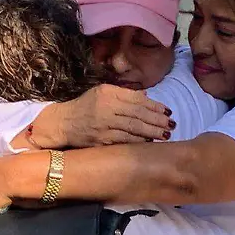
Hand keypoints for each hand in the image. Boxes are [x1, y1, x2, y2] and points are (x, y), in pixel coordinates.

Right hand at [30, 84, 173, 148]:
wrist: (62, 123)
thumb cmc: (85, 106)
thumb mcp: (101, 92)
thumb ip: (124, 93)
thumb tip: (146, 95)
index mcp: (108, 93)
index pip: (136, 99)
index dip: (154, 106)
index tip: (167, 111)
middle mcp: (106, 108)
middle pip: (138, 114)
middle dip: (157, 120)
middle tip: (172, 124)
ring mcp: (104, 125)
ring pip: (133, 128)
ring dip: (152, 132)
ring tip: (166, 134)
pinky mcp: (101, 140)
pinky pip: (124, 140)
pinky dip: (139, 141)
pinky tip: (150, 141)